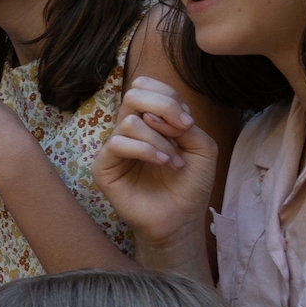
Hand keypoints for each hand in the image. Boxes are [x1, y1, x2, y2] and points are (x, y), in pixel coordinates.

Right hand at [90, 76, 219, 250]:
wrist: (181, 219)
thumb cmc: (190, 185)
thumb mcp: (202, 146)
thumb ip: (184, 123)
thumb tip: (154, 116)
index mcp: (150, 120)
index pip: (147, 87)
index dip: (168, 97)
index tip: (188, 122)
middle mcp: (130, 130)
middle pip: (134, 93)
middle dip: (163, 106)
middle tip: (183, 129)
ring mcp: (115, 147)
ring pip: (130, 121)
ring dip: (159, 140)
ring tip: (174, 161)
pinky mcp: (103, 167)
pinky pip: (118, 143)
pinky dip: (146, 150)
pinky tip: (163, 164)